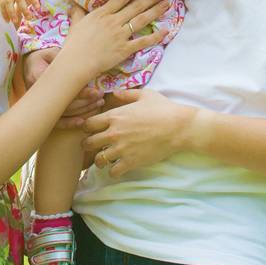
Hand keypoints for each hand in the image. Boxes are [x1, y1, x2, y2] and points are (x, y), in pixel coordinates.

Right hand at [23, 48, 102, 127]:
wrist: (31, 64)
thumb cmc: (45, 56)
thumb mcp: (53, 53)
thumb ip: (66, 59)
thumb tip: (88, 67)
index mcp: (38, 77)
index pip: (62, 88)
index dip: (80, 93)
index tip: (95, 92)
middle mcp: (37, 93)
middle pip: (64, 104)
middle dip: (85, 103)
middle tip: (100, 97)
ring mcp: (39, 103)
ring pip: (62, 113)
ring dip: (82, 111)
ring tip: (98, 104)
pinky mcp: (43, 109)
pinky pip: (56, 121)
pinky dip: (69, 123)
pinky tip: (82, 122)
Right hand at [60, 0, 170, 77]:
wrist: (76, 62)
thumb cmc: (74, 44)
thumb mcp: (76, 24)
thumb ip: (77, 13)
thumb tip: (74, 6)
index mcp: (103, 13)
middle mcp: (114, 21)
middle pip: (136, 6)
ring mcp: (121, 35)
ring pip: (142, 20)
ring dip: (155, 11)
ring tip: (167, 4)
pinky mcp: (125, 49)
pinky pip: (143, 41)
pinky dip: (155, 36)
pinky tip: (165, 31)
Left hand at [82, 89, 196, 175]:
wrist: (178, 127)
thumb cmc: (162, 109)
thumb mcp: (144, 95)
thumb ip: (126, 94)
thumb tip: (115, 93)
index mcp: (114, 116)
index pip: (87, 124)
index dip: (88, 127)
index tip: (94, 129)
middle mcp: (114, 133)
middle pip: (88, 143)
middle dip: (89, 145)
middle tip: (95, 146)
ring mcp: (121, 149)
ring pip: (98, 160)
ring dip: (100, 160)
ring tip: (106, 159)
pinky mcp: (131, 162)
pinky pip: (113, 172)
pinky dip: (113, 171)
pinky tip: (118, 167)